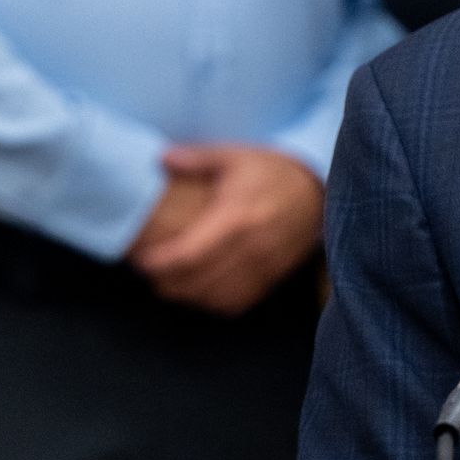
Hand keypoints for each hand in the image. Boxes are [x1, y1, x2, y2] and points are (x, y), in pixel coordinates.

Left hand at [132, 145, 323, 315]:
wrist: (319, 194)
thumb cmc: (271, 173)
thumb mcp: (235, 156)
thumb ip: (197, 158)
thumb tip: (161, 159)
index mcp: (236, 217)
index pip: (189, 254)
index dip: (159, 263)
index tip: (140, 260)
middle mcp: (250, 247)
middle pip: (197, 281)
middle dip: (165, 281)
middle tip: (146, 271)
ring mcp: (262, 267)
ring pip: (214, 297)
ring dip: (185, 294)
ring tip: (165, 281)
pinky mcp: (270, 279)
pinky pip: (235, 302)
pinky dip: (210, 301)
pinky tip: (196, 289)